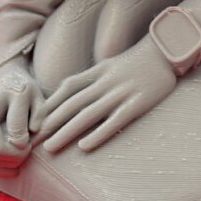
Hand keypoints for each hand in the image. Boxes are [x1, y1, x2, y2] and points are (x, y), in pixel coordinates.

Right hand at [0, 57, 45, 176]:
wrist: (8, 76)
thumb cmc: (22, 86)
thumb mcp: (28, 96)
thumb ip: (22, 119)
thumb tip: (18, 144)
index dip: (19, 153)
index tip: (32, 143)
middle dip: (13, 161)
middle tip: (28, 151)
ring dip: (5, 167)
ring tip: (22, 157)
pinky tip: (14, 166)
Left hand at [36, 35, 176, 153]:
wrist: (167, 53)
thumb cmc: (137, 62)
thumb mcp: (110, 65)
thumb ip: (92, 78)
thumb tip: (71, 94)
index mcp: (97, 71)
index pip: (66, 89)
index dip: (48, 106)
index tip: (34, 122)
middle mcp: (105, 82)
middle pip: (71, 105)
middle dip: (51, 123)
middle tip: (34, 140)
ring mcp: (120, 93)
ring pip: (87, 115)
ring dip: (66, 132)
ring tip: (51, 147)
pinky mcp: (137, 104)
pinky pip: (113, 121)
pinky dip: (97, 134)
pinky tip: (84, 146)